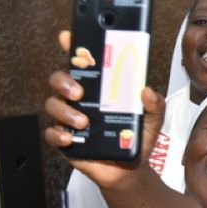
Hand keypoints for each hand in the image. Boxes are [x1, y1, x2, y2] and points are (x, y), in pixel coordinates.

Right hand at [44, 30, 164, 188]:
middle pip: (60, 79)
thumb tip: (147, 91)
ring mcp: (69, 118)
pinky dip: (58, 134)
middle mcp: (80, 99)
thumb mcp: (153, 119)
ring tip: (83, 122)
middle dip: (64, 81)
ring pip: (53, 104)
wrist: (130, 170)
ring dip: (64, 111)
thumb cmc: (137, 138)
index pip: (83, 63)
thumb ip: (154, 104)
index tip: (68, 37)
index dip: (73, 48)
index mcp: (99, 88)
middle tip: (79, 92)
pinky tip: (70, 139)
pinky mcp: (65, 140)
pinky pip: (51, 133)